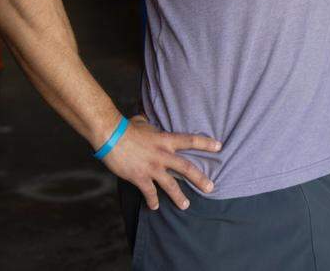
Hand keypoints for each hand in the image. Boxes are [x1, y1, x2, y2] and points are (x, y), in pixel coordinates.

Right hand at [100, 114, 222, 210]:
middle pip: (186, 168)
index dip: (206, 144)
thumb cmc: (126, 127)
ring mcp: (151, 167)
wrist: (110, 135)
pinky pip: (149, 192)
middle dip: (200, 179)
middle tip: (211, 188)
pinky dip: (152, 200)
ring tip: (186, 206)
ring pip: (170, 185)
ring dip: (178, 197)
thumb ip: (151, 126)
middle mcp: (162, 155)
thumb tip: (148, 122)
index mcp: (165, 140)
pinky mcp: (139, 177)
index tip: (219, 147)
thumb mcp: (144, 123)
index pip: (191, 141)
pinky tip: (155, 207)